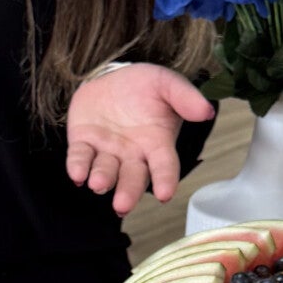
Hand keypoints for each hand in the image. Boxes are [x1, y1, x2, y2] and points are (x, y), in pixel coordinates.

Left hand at [65, 63, 213, 215]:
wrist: (112, 78)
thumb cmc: (144, 86)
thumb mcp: (166, 83)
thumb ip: (185, 96)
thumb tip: (206, 111)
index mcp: (157, 144)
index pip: (164, 166)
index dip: (165, 180)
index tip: (165, 194)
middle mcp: (132, 154)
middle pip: (132, 178)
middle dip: (128, 192)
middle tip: (122, 204)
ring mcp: (107, 152)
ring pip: (105, 171)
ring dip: (102, 179)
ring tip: (98, 184)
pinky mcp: (83, 144)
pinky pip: (79, 158)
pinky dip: (78, 166)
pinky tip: (77, 175)